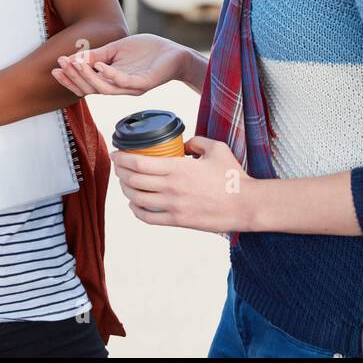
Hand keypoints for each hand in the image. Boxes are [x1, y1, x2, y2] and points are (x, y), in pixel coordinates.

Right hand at [52, 33, 191, 96]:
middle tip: (61, 64)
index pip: (86, 85)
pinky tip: (99, 64)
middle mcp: (119, 88)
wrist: (174, 53)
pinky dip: (110, 74)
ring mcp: (131, 87)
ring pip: (104, 88)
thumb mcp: (117, 49)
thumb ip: (98, 54)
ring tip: (76, 63)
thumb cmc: (147, 52)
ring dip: (88, 76)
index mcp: (112, 81)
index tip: (55, 68)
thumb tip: (75, 57)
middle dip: (74, 77)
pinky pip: (123, 82)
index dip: (70, 79)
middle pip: (91, 88)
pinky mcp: (144, 83)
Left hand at [110, 136, 255, 232]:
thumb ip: (196, 142)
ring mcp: (173, 207)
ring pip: (137, 199)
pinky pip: (148, 218)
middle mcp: (172, 188)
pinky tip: (135, 204)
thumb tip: (183, 144)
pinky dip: (136, 210)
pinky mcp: (178, 221)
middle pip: (133, 181)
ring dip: (126, 191)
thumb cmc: (233, 176)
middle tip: (119, 167)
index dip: (122, 159)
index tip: (116, 154)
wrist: (245, 205)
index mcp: (178, 168)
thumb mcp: (216, 149)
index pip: (139, 163)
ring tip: (125, 183)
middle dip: (120, 173)